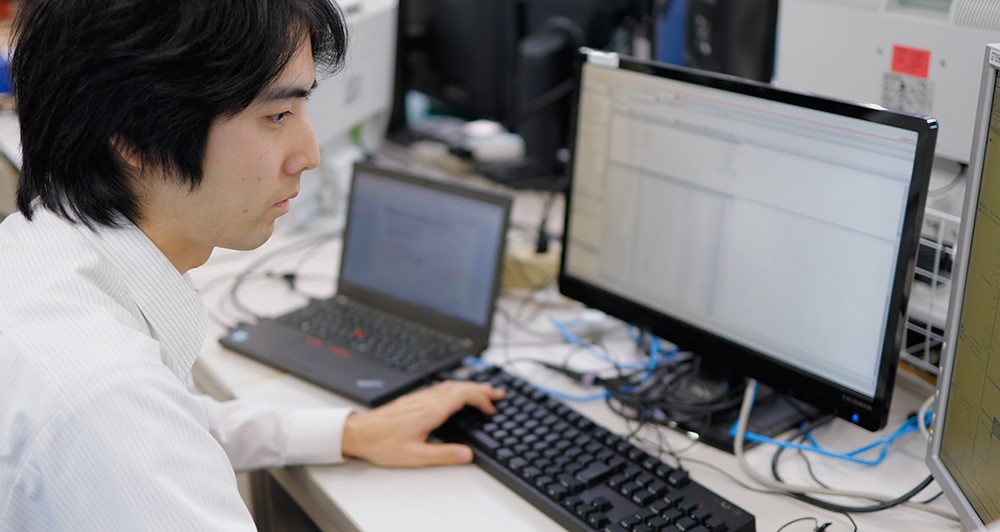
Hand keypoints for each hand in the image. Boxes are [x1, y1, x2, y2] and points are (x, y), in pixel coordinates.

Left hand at [341, 380, 504, 466]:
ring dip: (470, 386)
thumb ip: (443, 455)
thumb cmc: (382, 444)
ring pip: (450, 385)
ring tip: (484, 391)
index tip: (492, 407)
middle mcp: (426, 400)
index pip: (462, 395)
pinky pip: (440, 388)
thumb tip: (467, 454)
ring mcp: (419, 397)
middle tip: (499, 393)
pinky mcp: (413, 399)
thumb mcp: (415, 456)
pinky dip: (456, 388)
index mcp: (430, 411)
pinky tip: (456, 394)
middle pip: (460, 386)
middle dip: (482, 388)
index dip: (481, 398)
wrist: (358, 433)